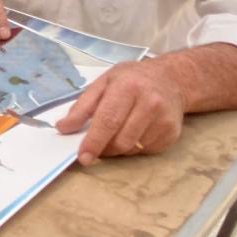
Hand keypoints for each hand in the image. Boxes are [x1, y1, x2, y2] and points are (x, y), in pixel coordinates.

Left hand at [58, 60, 185, 163]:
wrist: (173, 79)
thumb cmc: (131, 79)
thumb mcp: (103, 83)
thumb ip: (82, 106)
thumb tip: (62, 128)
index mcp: (127, 87)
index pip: (108, 120)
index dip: (94, 141)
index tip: (83, 157)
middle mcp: (149, 103)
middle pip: (121, 140)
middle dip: (103, 148)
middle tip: (96, 146)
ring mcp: (164, 119)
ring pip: (133, 149)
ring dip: (118, 148)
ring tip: (117, 132)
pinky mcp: (172, 133)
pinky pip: (146, 151)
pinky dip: (134, 147)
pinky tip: (135, 131)